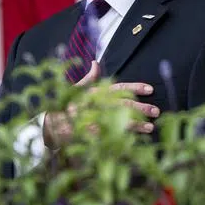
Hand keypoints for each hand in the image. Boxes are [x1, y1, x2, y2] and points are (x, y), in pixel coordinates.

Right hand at [42, 62, 160, 148]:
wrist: (48, 124)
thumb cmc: (65, 106)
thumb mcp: (76, 89)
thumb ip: (89, 78)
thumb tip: (96, 62)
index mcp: (94, 91)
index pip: (118, 87)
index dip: (134, 87)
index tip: (150, 89)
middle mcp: (94, 103)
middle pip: (121, 104)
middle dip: (140, 108)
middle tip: (156, 111)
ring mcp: (91, 119)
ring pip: (117, 121)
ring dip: (135, 125)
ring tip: (150, 127)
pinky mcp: (87, 134)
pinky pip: (107, 136)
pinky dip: (119, 138)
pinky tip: (133, 141)